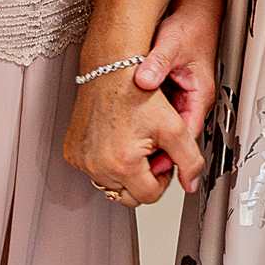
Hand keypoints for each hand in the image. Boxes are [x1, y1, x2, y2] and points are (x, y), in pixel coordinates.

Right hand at [64, 62, 204, 209]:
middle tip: (151, 150)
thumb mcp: (175, 126)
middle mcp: (97, 166)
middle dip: (143, 179)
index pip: (150, 196)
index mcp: (122, 164)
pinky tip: (117, 138)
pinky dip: (106, 161)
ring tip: (135, 141)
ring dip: (125, 171)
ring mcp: (81, 160)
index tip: (164, 157)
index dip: (163, 178)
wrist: (110, 69)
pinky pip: (93, 169)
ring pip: (110, 184)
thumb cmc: (138, 92)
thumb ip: (190, 160)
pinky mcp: (72, 152)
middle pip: (128, 196)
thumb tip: (191, 183)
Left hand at [132, 0, 220, 180]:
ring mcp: (181, 99)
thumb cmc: (189, 27)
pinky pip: (157, 117)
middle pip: (175, 139)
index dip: (171, 155)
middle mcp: (191, 101)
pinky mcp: (169, 94)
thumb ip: (157, 62)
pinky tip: (125, 129)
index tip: (153, 168)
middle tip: (133, 167)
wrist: (193, 11)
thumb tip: (144, 80)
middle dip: (157, 155)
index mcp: (199, 95)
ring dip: (149, 143)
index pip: (186, 135)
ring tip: (125, 154)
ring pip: (165, 131)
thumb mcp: (171, 43)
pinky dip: (144, 127)